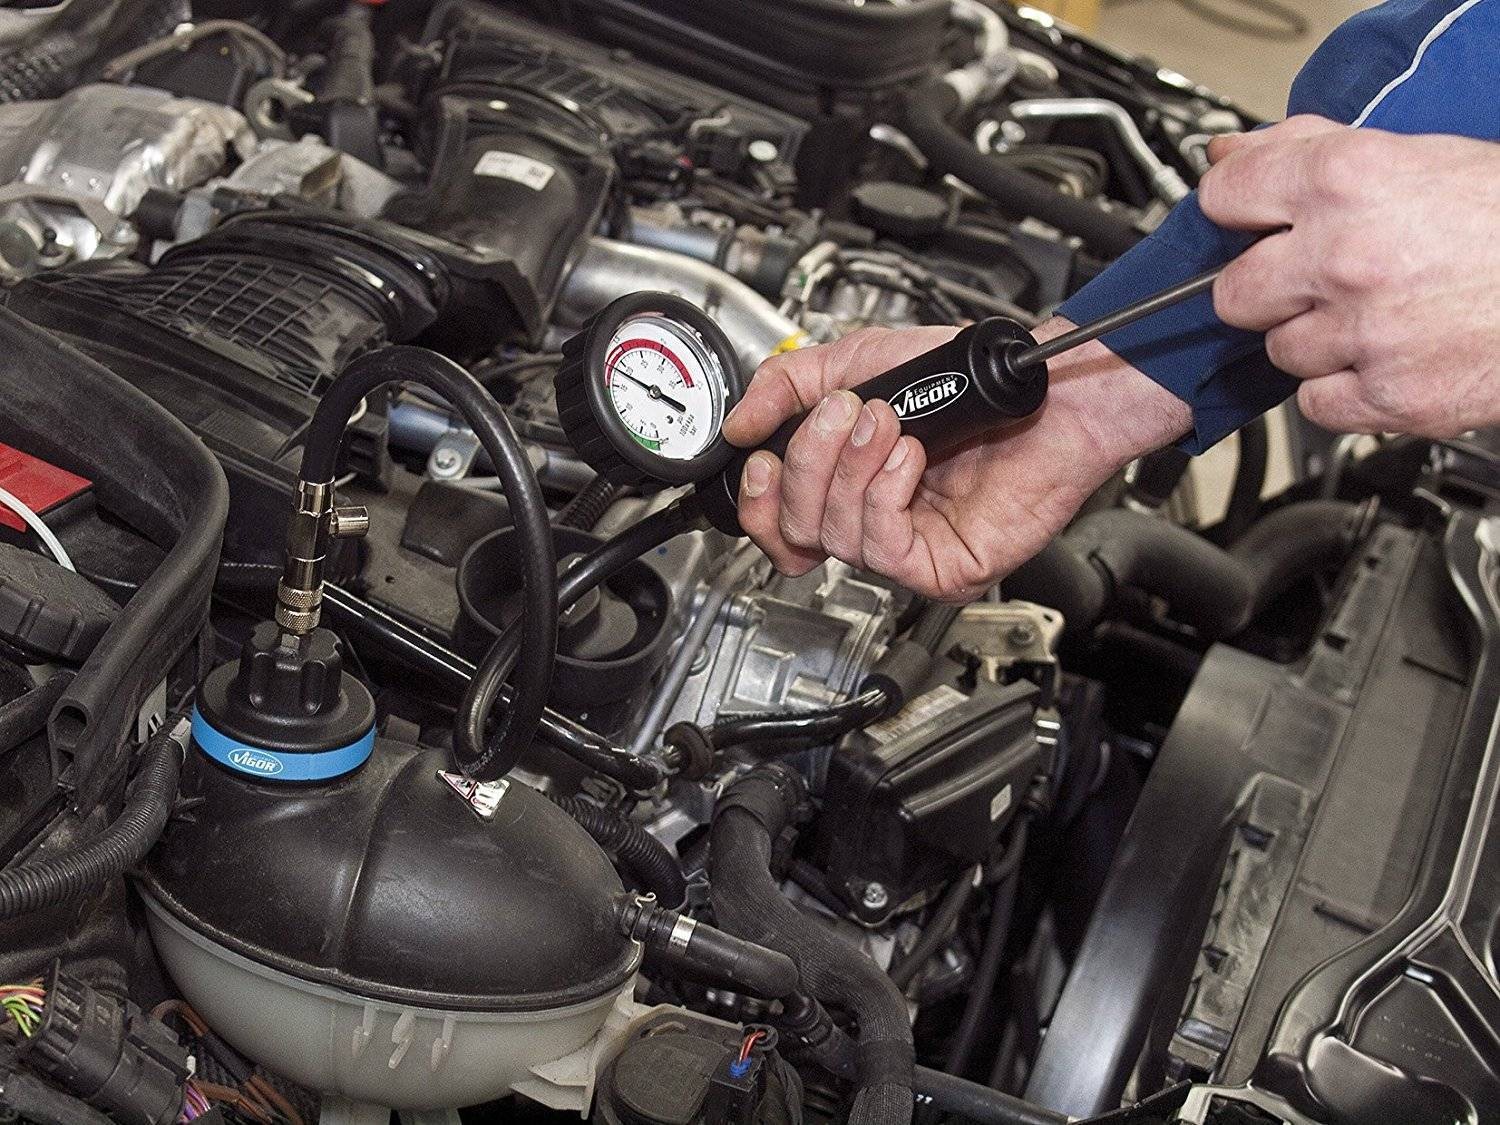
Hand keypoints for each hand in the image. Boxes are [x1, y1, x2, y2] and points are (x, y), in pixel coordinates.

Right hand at [721, 323, 1190, 599]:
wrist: (1038, 390)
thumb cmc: (964, 381)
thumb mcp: (857, 363)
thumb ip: (787, 385)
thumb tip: (738, 424)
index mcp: (844, 486)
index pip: (775, 522)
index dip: (757, 496)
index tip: (760, 453)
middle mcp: (870, 523)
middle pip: (793, 529)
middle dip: (808, 462)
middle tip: (846, 412)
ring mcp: (905, 549)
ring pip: (834, 536)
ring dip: (853, 468)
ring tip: (891, 422)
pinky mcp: (941, 568)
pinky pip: (883, 548)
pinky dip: (886, 494)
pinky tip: (911, 458)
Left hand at [1202, 116, 1499, 437]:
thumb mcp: (1419, 155)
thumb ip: (1311, 149)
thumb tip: (1229, 153)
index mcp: (1348, 179)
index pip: (1225, 195)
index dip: (1235, 212)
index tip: (1248, 222)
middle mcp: (1345, 254)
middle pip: (1235, 292)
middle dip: (1267, 290)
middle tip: (1316, 282)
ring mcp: (1363, 330)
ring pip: (1279, 351)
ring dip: (1315, 341)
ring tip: (1375, 318)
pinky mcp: (1386, 394)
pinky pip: (1316, 403)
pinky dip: (1342, 391)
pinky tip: (1384, 360)